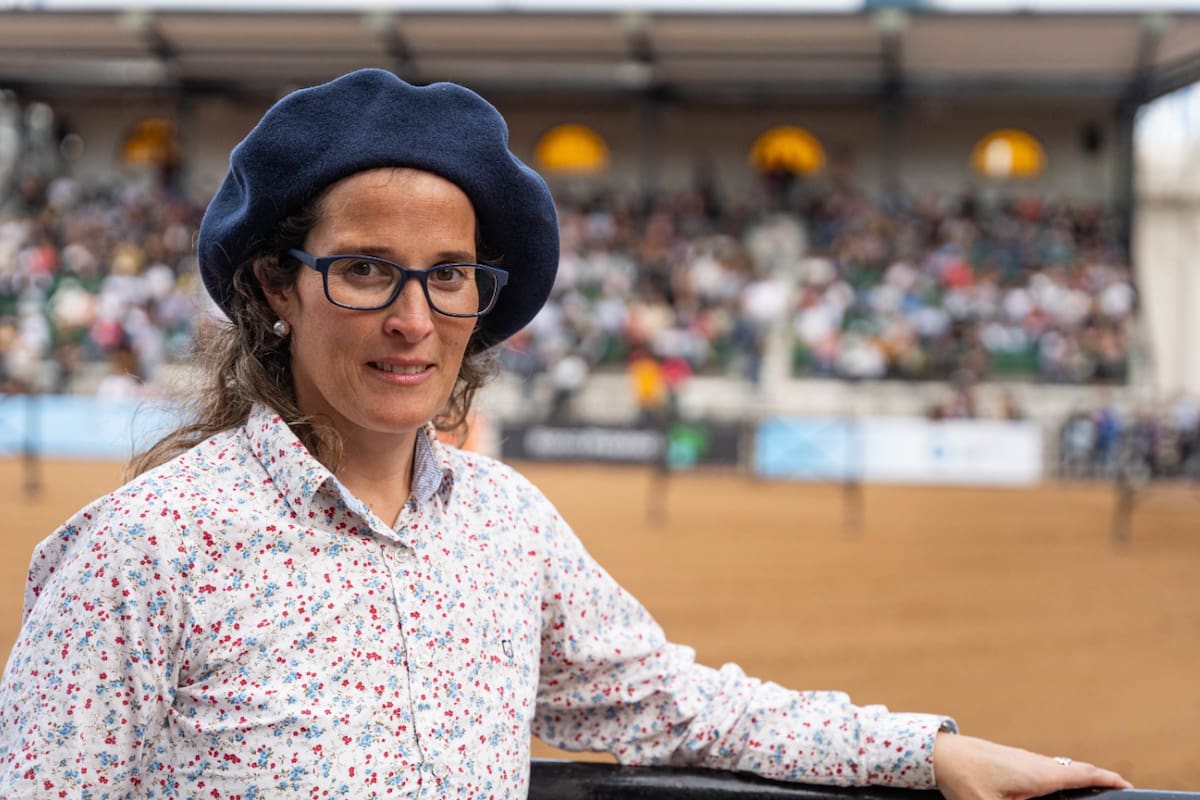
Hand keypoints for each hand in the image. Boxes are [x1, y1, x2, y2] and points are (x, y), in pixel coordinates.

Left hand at [932, 733, 1132, 799]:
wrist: (940, 752)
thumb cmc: (964, 778)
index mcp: (1039, 774)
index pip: (1084, 774)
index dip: (1108, 780)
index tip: (1128, 786)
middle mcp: (1036, 763)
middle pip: (1077, 770)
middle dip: (1100, 780)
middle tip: (1118, 790)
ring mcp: (1025, 760)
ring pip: (1061, 769)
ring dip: (1081, 776)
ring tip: (1095, 790)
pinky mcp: (1013, 761)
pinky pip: (1046, 769)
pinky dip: (1061, 776)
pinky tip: (1056, 788)